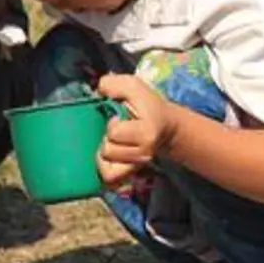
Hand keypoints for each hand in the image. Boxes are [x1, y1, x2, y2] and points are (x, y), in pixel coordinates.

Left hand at [95, 74, 178, 188]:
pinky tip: (108, 157)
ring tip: (114, 142)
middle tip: (118, 130)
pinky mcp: (131, 173)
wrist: (164, 126)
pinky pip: (110, 179)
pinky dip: (104, 169)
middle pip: (108, 150)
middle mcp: (144, 153)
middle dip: (108, 138)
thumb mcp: (133, 86)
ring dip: (105, 152)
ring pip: (106, 165)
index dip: (113, 123)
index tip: (121, 117)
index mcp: (147, 132)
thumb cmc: (146, 105)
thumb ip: (114, 84)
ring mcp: (138, 165)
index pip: (115, 132)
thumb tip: (99, 90)